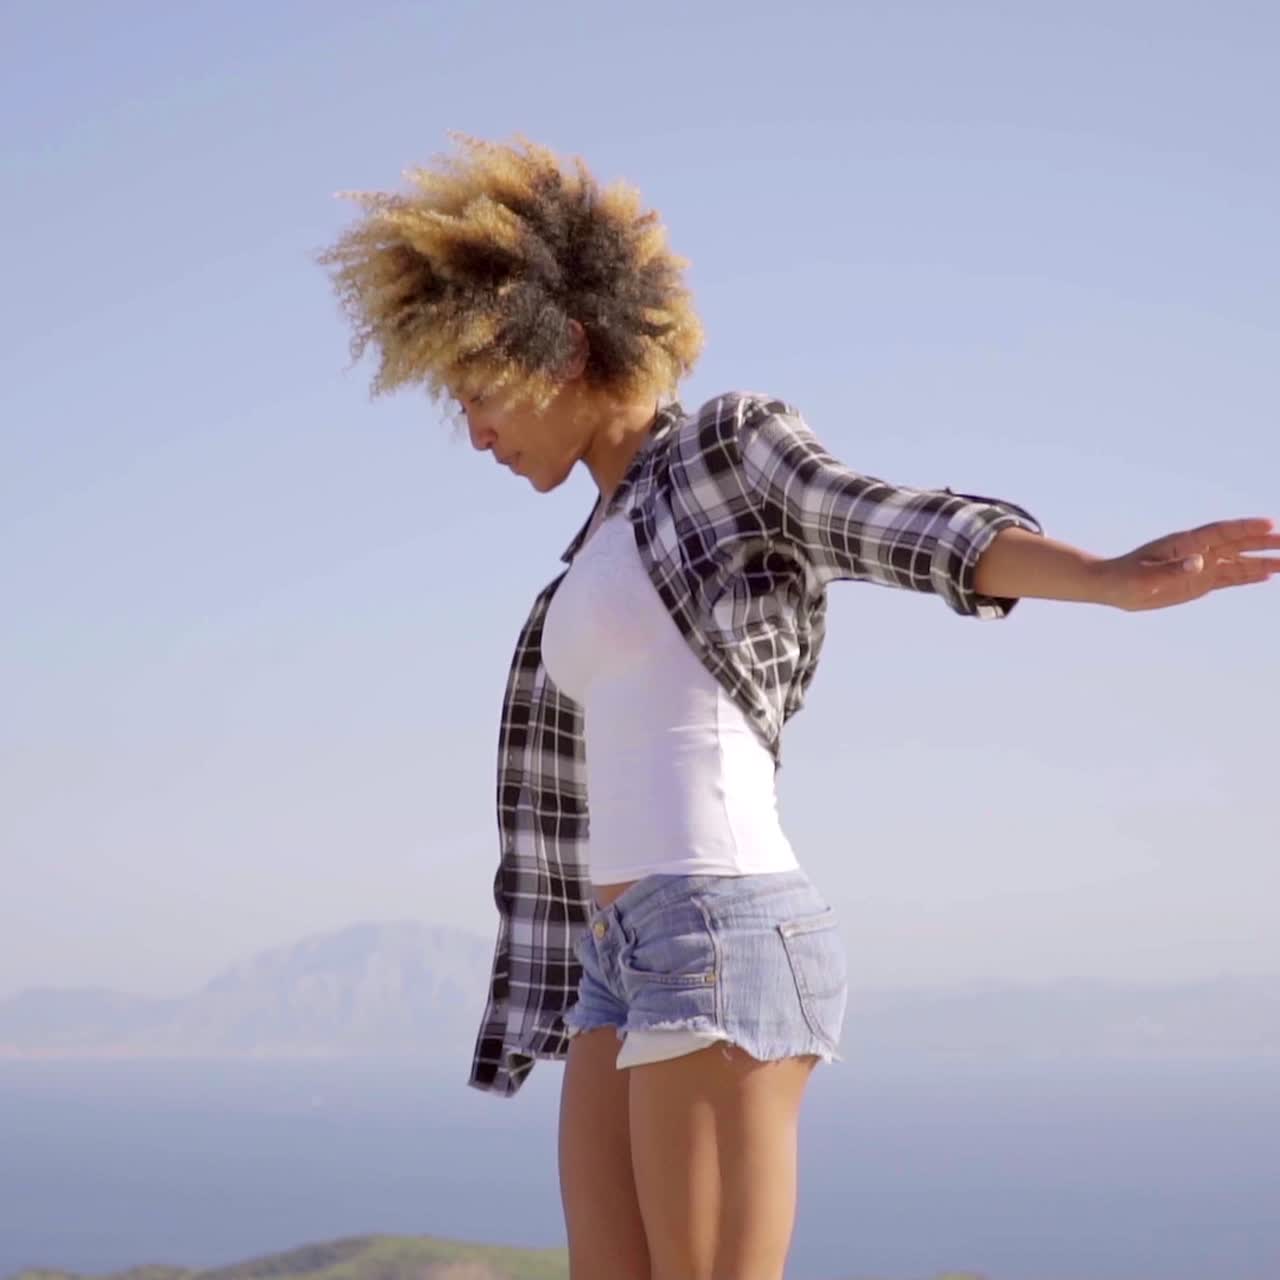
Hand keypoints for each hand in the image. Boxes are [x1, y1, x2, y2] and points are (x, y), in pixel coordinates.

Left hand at [1094, 517, 1279, 611]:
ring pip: (1238, 562)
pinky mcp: (1200, 582)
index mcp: (1183, 544)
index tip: (1269, 524)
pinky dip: (1248, 577)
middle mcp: (1197, 552)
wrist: (1112, 587)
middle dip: (1263, 542)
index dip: (1244, 528)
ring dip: (1262, 562)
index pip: (1220, 533)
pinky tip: (1267, 576)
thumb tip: (1200, 563)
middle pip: (1236, 544)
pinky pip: (1229, 578)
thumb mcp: (1145, 577)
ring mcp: (1200, 567)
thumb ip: (1173, 570)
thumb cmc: (1124, 579)